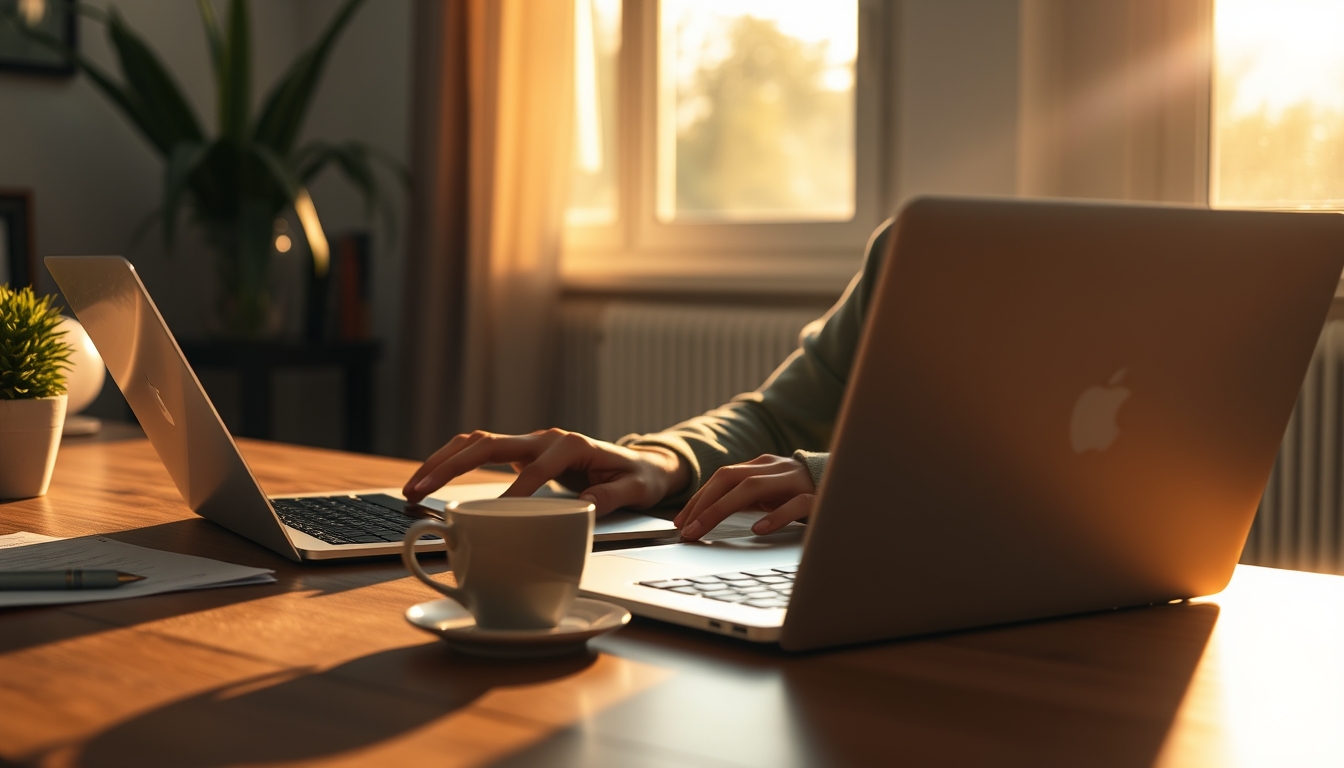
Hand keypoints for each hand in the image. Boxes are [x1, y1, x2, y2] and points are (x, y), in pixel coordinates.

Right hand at [402, 428, 688, 515]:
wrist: (638, 463)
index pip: (535, 470)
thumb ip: (612, 497)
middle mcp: (546, 437)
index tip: (490, 517)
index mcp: (573, 446)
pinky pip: (479, 450)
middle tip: (421, 491)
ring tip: (412, 486)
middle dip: (452, 467)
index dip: (513, 493)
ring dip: (442, 460)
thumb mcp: (635, 490)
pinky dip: (452, 460)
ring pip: (476, 441)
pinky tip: (429, 480)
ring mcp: (530, 441)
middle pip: (489, 444)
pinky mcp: (520, 451)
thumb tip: (584, 508)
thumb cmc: (636, 478)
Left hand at [674, 454, 814, 540]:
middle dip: (703, 504)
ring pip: (754, 487)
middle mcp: (778, 468)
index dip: (698, 498)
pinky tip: (759, 529)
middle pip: (731, 478)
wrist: (856, 488)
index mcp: (765, 466)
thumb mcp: (775, 495)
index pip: (722, 477)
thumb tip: (709, 517)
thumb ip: (750, 499)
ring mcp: (799, 481)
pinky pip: (796, 504)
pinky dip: (776, 515)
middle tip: (685, 529)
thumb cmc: (809, 496)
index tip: (680, 522)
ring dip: (722, 509)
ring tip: (703, 528)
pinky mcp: (820, 498)